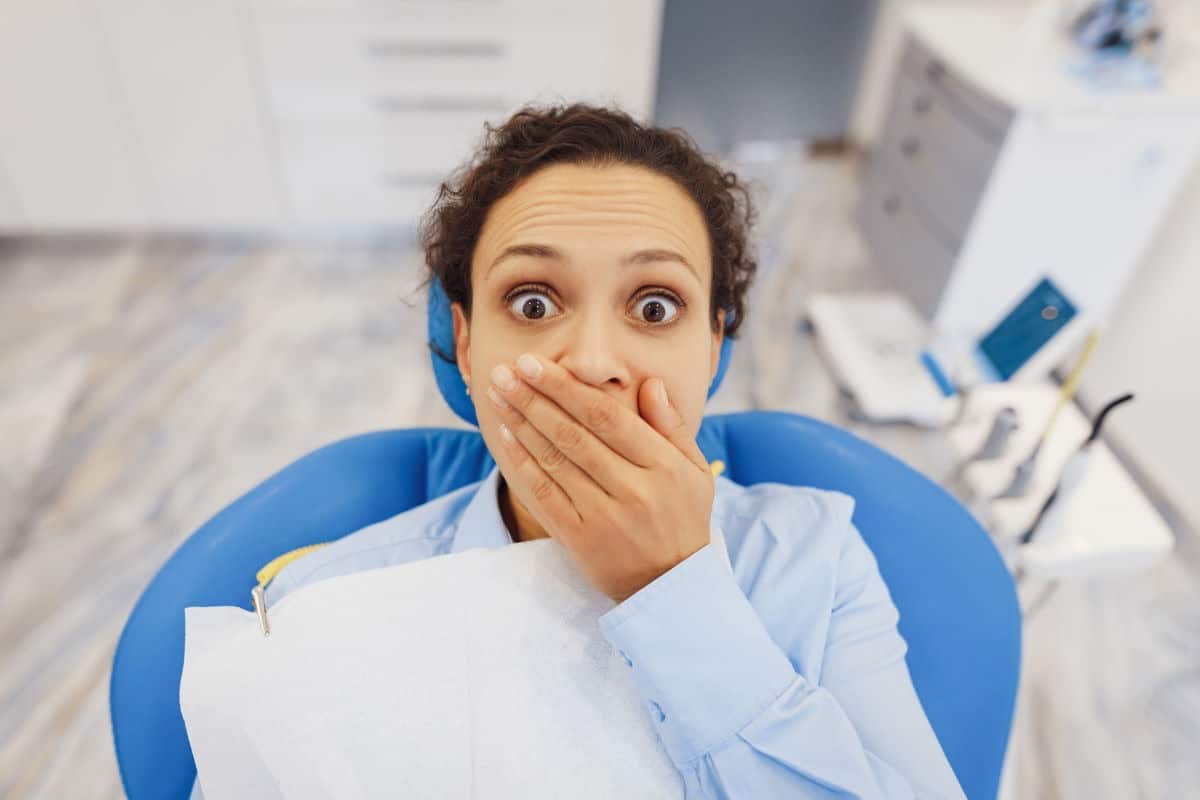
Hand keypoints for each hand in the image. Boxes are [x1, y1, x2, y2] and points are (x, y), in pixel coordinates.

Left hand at [485, 352, 713, 602]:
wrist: (671, 587)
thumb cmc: (683, 518)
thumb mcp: (695, 471)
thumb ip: (672, 426)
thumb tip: (651, 384)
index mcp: (663, 466)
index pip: (606, 417)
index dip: (566, 388)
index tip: (535, 364)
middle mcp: (634, 490)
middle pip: (573, 434)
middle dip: (534, 398)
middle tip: (504, 371)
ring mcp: (605, 517)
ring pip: (555, 461)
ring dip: (522, 424)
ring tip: (498, 395)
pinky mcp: (582, 540)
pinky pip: (545, 495)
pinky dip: (523, 464)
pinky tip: (507, 437)